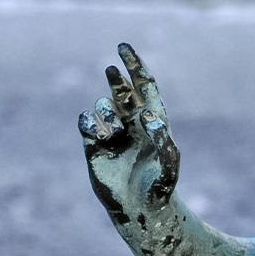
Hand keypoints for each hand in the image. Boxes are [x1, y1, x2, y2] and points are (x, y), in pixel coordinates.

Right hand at [78, 43, 179, 228]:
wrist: (141, 209)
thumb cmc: (160, 185)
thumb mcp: (168, 161)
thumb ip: (161, 136)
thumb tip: (147, 114)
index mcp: (153, 120)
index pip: (144, 85)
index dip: (134, 65)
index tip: (123, 46)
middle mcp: (132, 123)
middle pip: (121, 91)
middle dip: (117, 78)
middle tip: (112, 69)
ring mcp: (113, 134)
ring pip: (104, 108)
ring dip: (107, 115)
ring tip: (114, 135)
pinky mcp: (95, 148)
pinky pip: (86, 125)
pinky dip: (88, 123)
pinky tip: (96, 131)